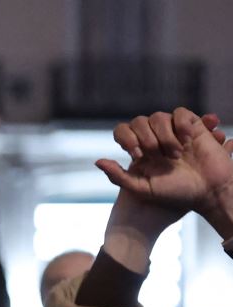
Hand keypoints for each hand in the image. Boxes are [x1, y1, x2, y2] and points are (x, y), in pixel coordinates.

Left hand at [96, 108, 230, 221]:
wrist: (208, 191)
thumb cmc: (176, 193)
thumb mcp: (142, 189)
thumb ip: (118, 176)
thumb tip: (98, 161)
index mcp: (140, 152)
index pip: (123, 131)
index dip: (125, 137)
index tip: (136, 155)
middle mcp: (155, 139)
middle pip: (139, 122)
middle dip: (147, 139)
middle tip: (160, 157)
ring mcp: (173, 132)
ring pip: (159, 117)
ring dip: (165, 136)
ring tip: (176, 154)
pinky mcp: (193, 126)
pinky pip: (180, 113)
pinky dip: (181, 124)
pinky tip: (187, 141)